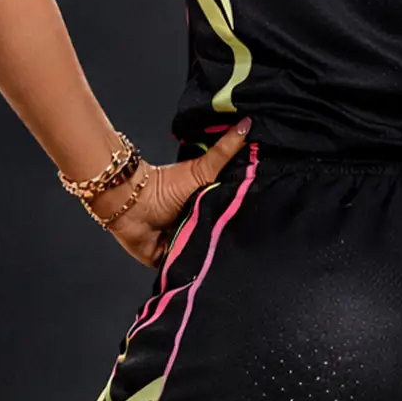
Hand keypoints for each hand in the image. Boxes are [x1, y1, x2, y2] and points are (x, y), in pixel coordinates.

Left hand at [88, 118, 251, 267]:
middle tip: (257, 245)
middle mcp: (200, 226)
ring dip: (217, 258)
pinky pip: (189, 272)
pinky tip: (214, 277)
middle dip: (234, 240)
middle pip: (223, 235)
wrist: (132, 206)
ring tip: (239, 263)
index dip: (249, 215)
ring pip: (208, 255)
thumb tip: (249, 123)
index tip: (270, 218)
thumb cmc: (165, 186)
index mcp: (210, 205)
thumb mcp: (202, 169)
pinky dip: (197, 274)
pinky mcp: (173, 264)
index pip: (234, 212)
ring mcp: (187, 246)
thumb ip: (225, 150)